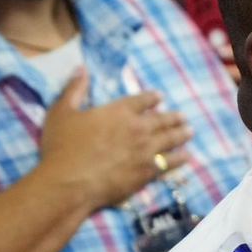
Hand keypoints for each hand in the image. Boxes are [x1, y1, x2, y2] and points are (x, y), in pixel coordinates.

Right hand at [39, 69, 192, 210]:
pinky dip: (181, 158)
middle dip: (173, 116)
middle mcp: (137, 128)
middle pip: (162, 119)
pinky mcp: (149, 171)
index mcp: (118, 111)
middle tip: (182, 116)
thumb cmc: (61, 147)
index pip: (142, 100)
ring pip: (171, 139)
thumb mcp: (61, 112)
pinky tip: (187, 156)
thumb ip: (74, 89)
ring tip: (190, 131)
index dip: (152, 97)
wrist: (70, 182)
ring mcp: (146, 150)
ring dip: (182, 134)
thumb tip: (81, 68)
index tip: (160, 97)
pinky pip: (171, 163)